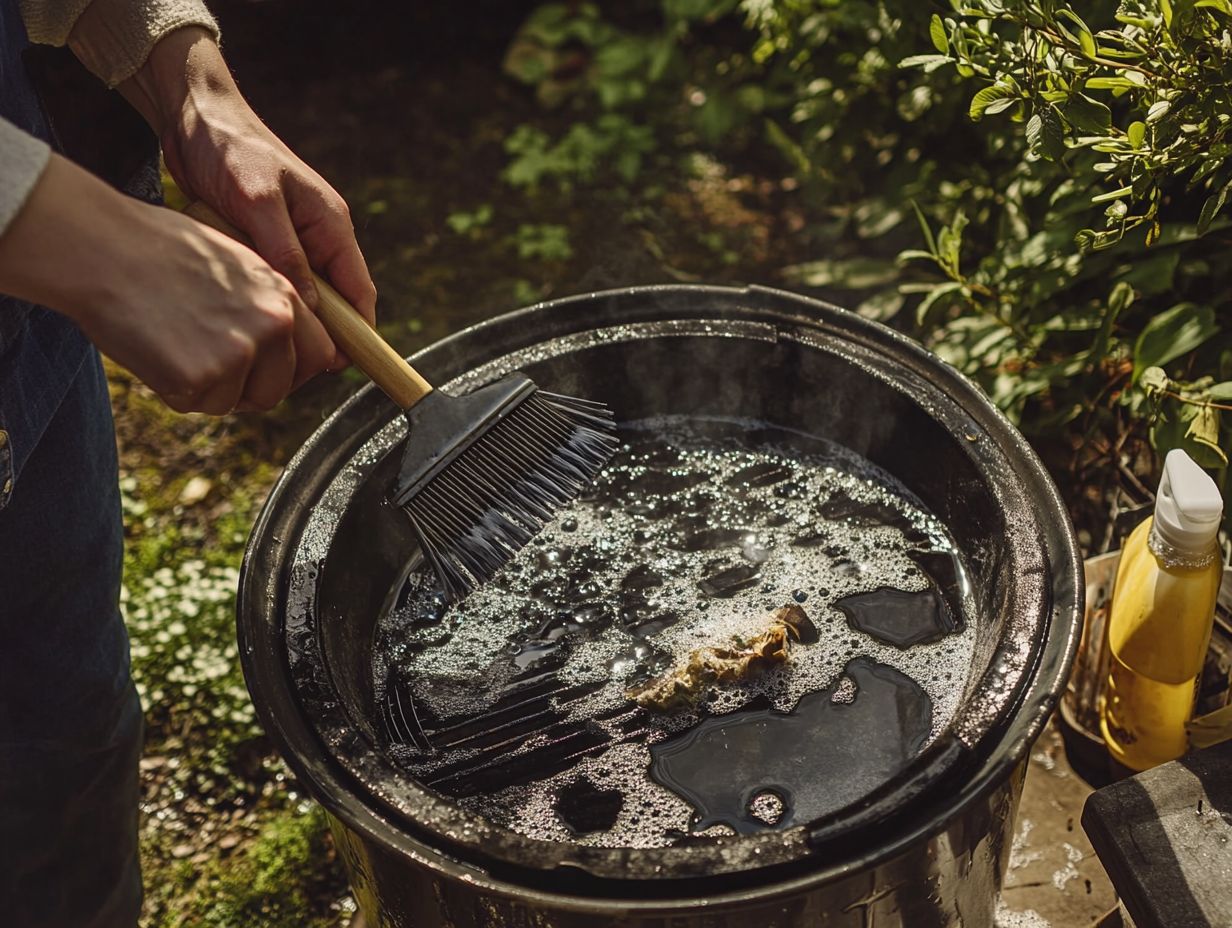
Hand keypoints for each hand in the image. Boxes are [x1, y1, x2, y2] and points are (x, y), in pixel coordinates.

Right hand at [0, 154, 310, 414]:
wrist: (102, 248)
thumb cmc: (157, 247)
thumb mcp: (235, 263)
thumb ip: (266, 303)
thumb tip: (285, 344)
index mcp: (284, 295)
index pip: (320, 355)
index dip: (294, 370)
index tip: (270, 371)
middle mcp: (271, 326)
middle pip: (279, 389)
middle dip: (249, 388)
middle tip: (212, 366)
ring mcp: (238, 355)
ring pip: (235, 402)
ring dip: (209, 389)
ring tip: (176, 344)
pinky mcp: (200, 379)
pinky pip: (196, 405)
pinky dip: (174, 389)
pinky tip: (155, 351)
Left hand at [115, 27, 377, 378]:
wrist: (194, 115)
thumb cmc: (230, 148)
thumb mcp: (258, 200)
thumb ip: (285, 251)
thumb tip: (311, 304)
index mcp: (332, 226)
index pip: (360, 292)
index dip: (357, 333)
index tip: (339, 366)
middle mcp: (319, 237)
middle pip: (334, 303)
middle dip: (318, 335)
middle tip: (289, 364)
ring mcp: (293, 241)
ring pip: (303, 297)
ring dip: (287, 320)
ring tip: (266, 349)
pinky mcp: (264, 243)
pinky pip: (273, 284)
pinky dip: (263, 303)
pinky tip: (244, 321)